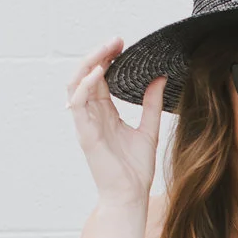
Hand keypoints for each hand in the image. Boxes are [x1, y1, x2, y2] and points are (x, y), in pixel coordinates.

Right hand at [66, 40, 164, 207]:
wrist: (130, 196)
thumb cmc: (135, 170)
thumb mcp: (149, 130)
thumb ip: (152, 104)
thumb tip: (160, 78)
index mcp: (105, 113)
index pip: (100, 77)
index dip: (108, 58)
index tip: (122, 44)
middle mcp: (92, 115)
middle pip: (86, 75)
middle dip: (98, 54)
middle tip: (116, 40)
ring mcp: (86, 123)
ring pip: (76, 84)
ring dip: (89, 63)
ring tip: (106, 50)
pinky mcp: (85, 133)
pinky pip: (77, 103)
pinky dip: (85, 85)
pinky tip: (99, 72)